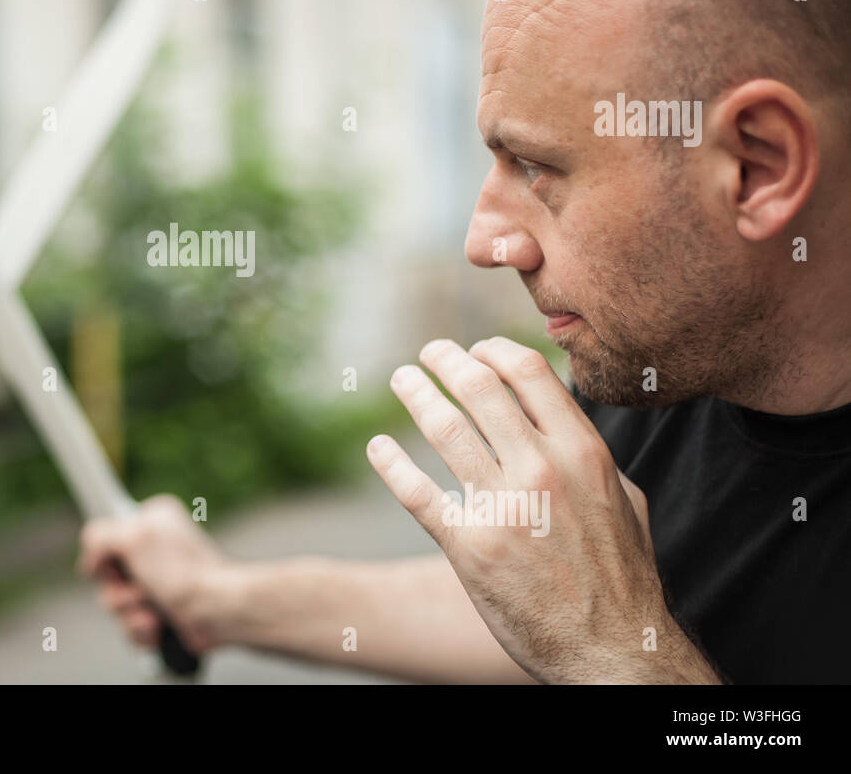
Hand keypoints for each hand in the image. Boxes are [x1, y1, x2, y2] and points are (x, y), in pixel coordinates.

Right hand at [77, 494, 228, 653]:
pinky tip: (158, 626)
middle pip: (107, 576)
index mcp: (151, 520)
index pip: (105, 535)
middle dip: (117, 592)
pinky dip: (141, 630)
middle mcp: (154, 549)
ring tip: (153, 612)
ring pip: (116, 603)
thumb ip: (99, 535)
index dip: (104, 558)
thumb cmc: (184, 572)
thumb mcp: (134, 536)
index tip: (114, 565)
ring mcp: (157, 582)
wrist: (217, 611)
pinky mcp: (161, 611)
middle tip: (140, 591)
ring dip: (129, 613)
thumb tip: (92, 559)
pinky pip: (131, 625)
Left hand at [367, 337, 716, 682]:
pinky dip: (390, 462)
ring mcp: (503, 508)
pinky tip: (379, 447)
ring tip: (402, 380)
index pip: (528, 372)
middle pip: (478, 387)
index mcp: (583, 453)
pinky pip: (417, 492)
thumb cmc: (621, 574)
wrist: (611, 651)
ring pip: (444, 427)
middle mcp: (542, 471)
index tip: (475, 350)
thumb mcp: (623, 500)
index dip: (493, 350)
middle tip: (429, 354)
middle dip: (446, 361)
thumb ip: (588, 453)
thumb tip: (560, 417)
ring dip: (415, 394)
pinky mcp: (469, 547)